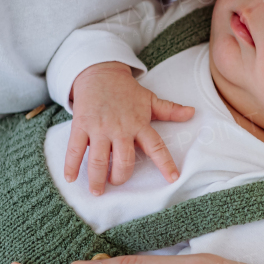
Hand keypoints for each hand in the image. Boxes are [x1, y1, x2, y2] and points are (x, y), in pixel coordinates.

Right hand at [67, 62, 194, 193]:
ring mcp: (99, 128)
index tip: (173, 178)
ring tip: (97, 191)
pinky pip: (76, 149)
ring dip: (97, 178)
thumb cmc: (126, 90)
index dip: (165, 163)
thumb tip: (192, 113)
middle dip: (120, 177)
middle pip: (124, 160)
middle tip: (116, 183)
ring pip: (99, 160)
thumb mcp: (149, 99)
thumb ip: (170, 110)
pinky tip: (70, 178)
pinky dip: (71, 165)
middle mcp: (120, 128)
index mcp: (139, 124)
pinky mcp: (81, 125)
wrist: (99, 72)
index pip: (156, 147)